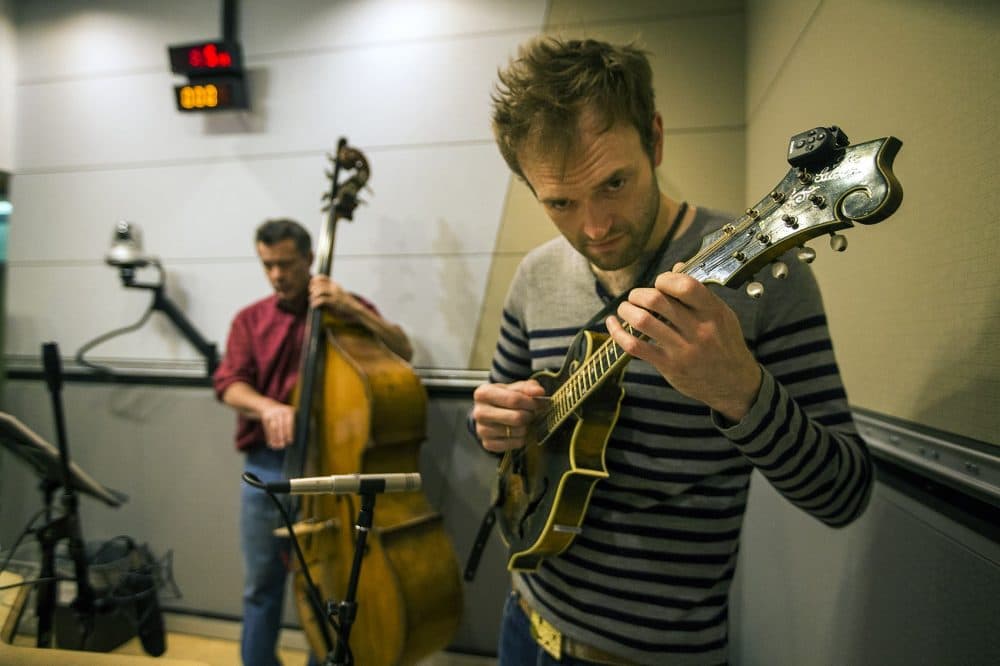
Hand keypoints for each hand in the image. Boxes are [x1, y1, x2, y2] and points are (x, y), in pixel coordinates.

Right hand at [260, 402, 295, 448]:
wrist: (268, 405)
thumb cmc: (281, 415)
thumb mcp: (287, 417)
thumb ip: (290, 426)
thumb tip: (289, 440)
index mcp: (288, 411)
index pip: (289, 423)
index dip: (289, 433)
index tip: (290, 441)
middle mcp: (280, 411)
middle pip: (281, 426)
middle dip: (282, 437)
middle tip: (283, 446)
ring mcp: (272, 413)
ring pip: (274, 428)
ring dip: (275, 438)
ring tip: (277, 446)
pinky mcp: (265, 416)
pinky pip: (268, 428)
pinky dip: (270, 437)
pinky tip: (271, 443)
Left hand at [309, 275, 356, 317]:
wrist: (356, 311)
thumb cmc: (344, 305)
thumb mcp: (337, 296)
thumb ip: (328, 293)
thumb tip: (313, 294)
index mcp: (335, 285)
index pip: (322, 277)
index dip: (314, 281)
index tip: (311, 287)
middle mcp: (334, 288)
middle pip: (318, 284)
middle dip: (312, 290)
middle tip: (312, 296)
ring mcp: (335, 294)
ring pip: (319, 291)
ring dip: (313, 296)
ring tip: (313, 301)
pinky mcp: (334, 302)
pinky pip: (321, 300)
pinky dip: (315, 303)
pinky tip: (314, 306)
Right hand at [472, 379, 546, 452]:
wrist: (491, 411)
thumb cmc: (504, 397)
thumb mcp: (515, 387)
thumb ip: (528, 387)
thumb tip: (539, 392)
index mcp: (483, 393)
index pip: (514, 400)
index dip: (531, 403)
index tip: (539, 403)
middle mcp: (479, 412)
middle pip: (517, 417)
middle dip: (530, 415)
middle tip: (531, 413)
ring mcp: (482, 430)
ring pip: (517, 431)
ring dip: (527, 427)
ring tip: (524, 421)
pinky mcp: (488, 444)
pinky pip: (515, 443)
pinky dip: (522, 438)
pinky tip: (518, 431)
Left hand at [608, 265, 761, 421]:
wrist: (735, 384)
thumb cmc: (726, 344)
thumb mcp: (722, 315)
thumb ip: (699, 293)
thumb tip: (676, 267)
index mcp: (713, 311)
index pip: (684, 285)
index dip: (664, 278)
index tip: (659, 283)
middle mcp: (698, 329)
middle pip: (657, 300)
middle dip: (638, 294)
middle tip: (635, 297)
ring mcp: (682, 349)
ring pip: (643, 321)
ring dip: (626, 310)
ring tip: (625, 309)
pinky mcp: (669, 366)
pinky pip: (635, 346)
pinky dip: (618, 333)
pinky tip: (612, 324)